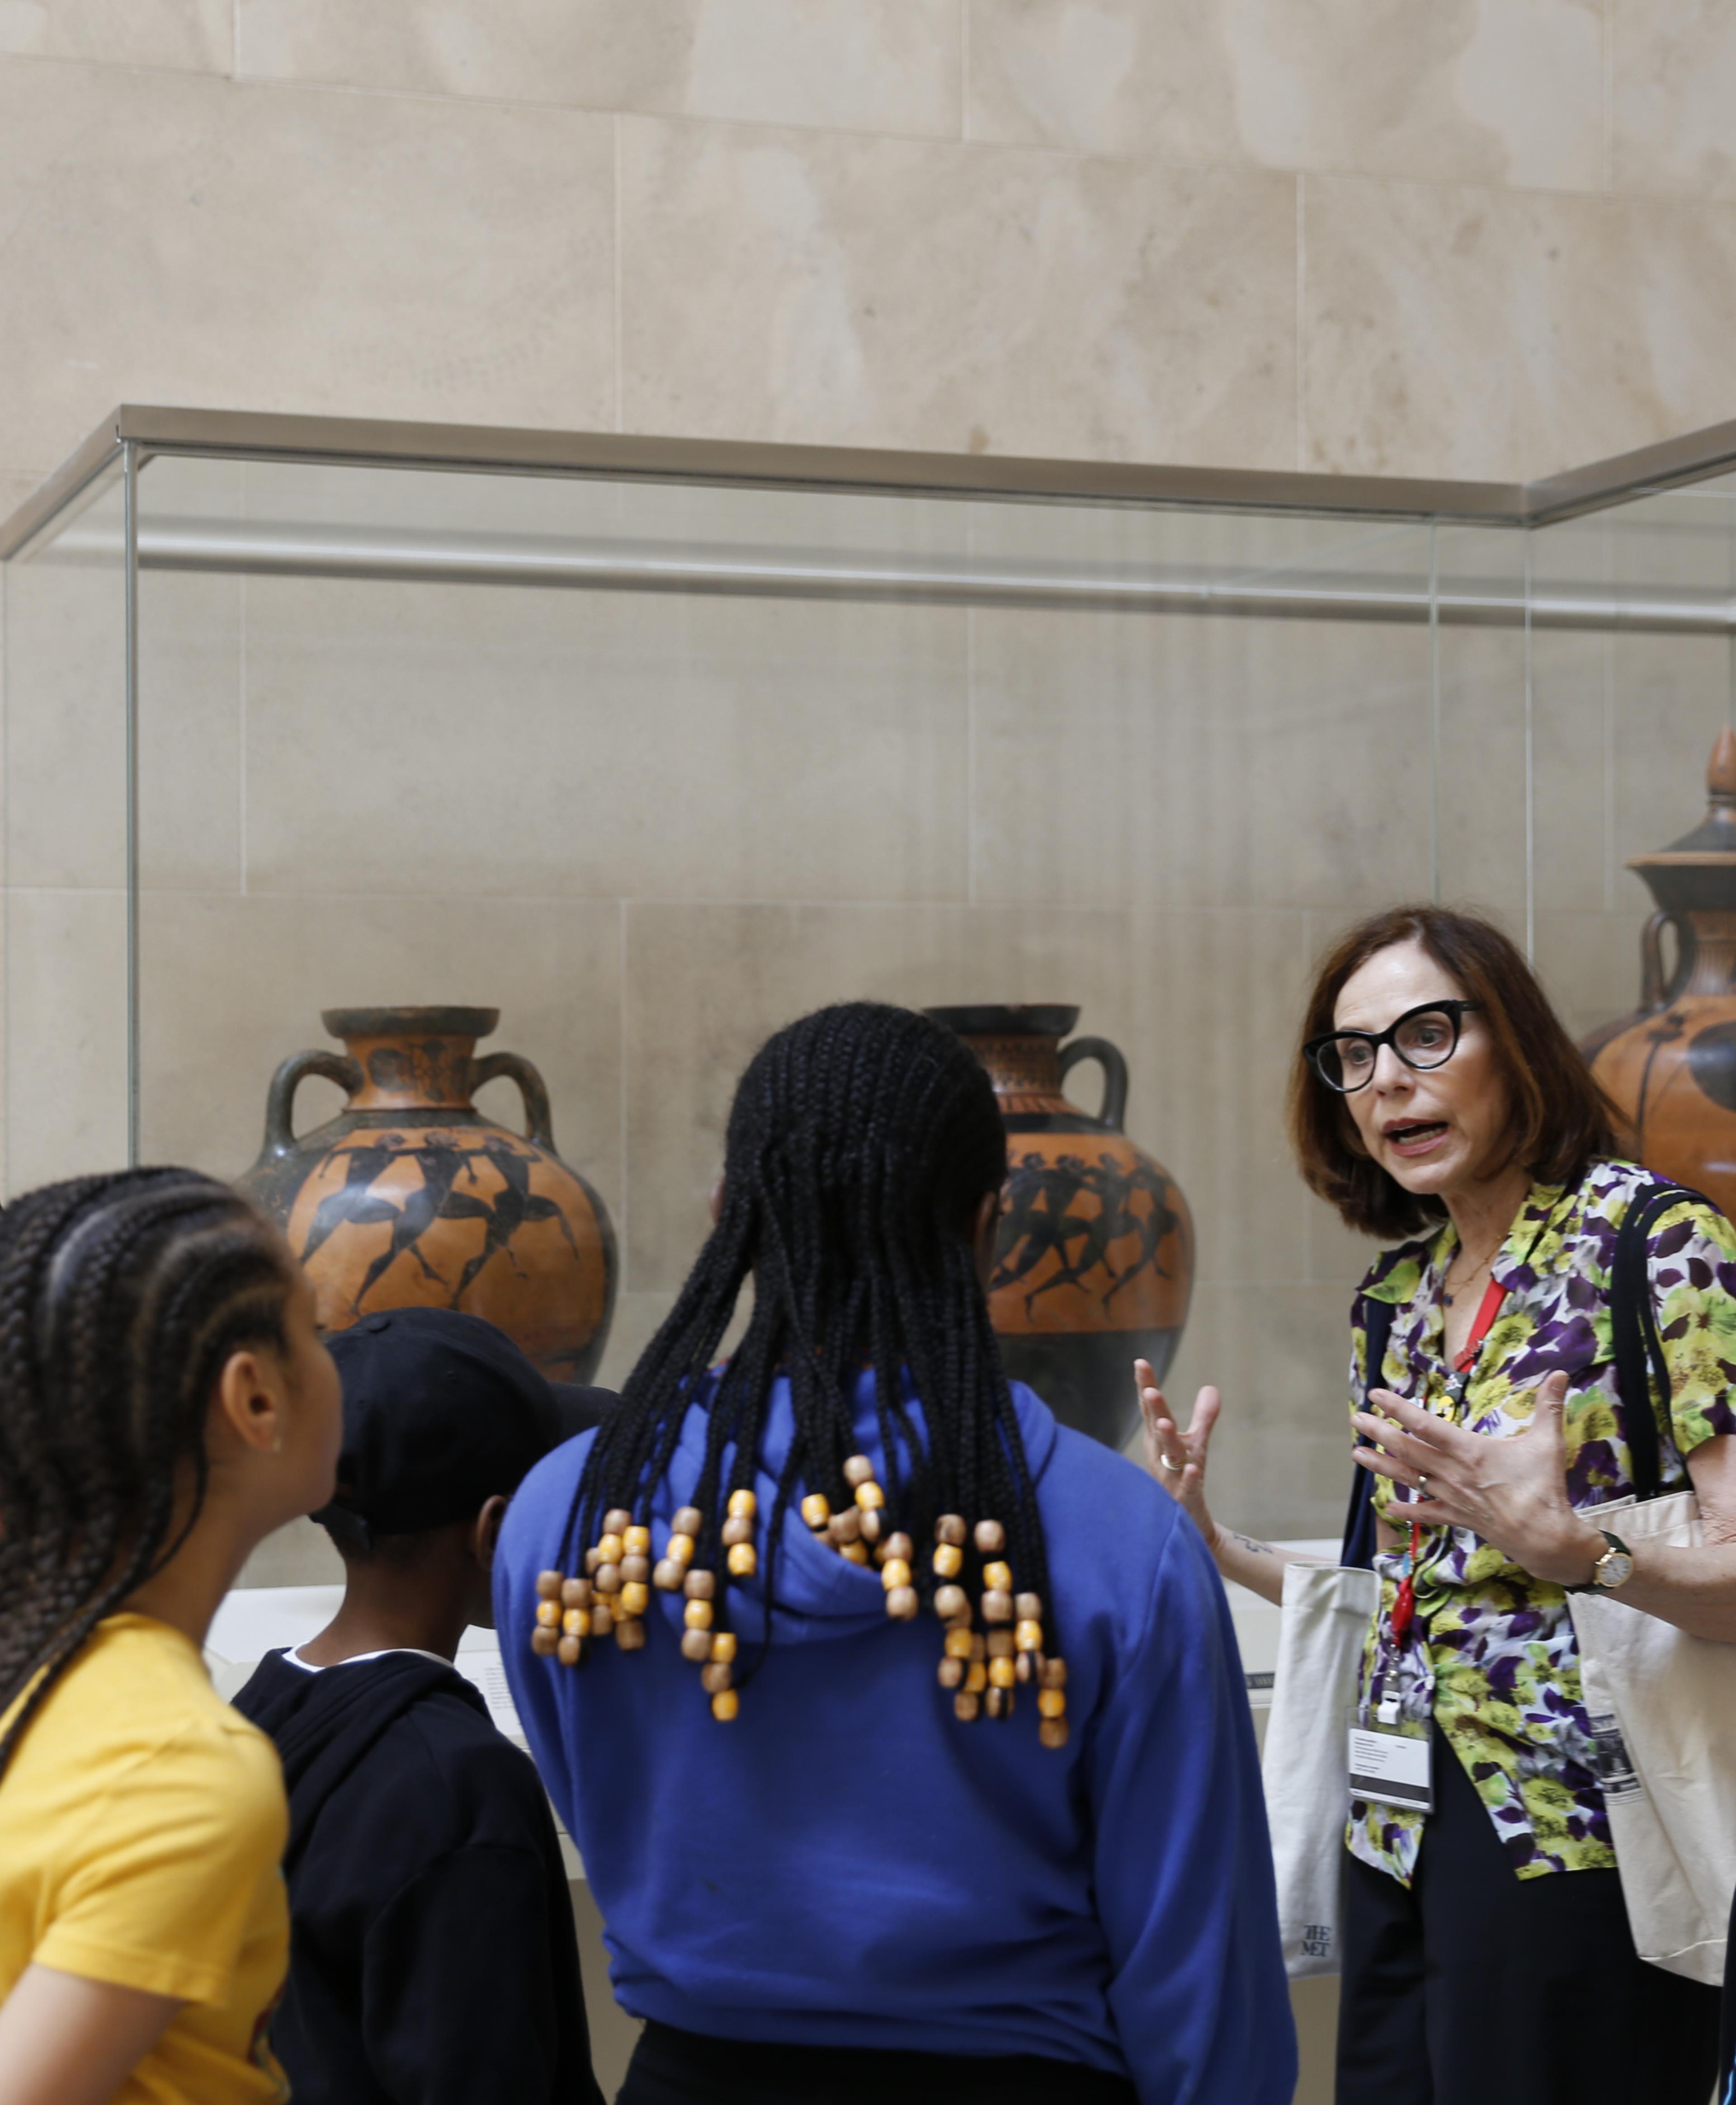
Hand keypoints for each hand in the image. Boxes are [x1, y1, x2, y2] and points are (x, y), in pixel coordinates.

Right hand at [1137, 1360, 1220, 1552]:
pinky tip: (1194, 1468)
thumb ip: (1203, 1417)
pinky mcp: (1183, 1500)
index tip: (1140, 1362)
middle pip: (1156, 1430)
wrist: (1189, 1524)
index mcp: (1159, 1441)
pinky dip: (1188, 1478)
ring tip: (1166, 1423)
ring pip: (1168, 1457)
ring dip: (1166, 1439)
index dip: (1146, 1387)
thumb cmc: (1184, 1478)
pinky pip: (1186, 1488)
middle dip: (1153, 1409)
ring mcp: (1169, 1479)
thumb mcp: (1196, 1444)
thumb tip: (1210, 1387)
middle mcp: (1160, 1457)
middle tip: (1150, 1389)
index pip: (1151, 1411)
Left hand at [1351, 1370, 1603, 1586]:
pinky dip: (1406, 1509)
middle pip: (1408, 1449)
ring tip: (1356, 1455)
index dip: (1397, 1408)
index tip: (1375, 1395)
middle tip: (1355, 1420)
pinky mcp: (1457, 1518)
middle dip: (1379, 1432)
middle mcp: (1452, 1472)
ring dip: (1381, 1465)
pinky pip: (1426, 1513)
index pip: (1424, 1424)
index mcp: (1469, 1451)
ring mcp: (1452, 1497)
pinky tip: (1388, 1505)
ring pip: (1409, 1478)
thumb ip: (1549, 1407)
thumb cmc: (1544, 1489)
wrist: (1545, 1538)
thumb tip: (1561, 1373)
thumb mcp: (1548, 1442)